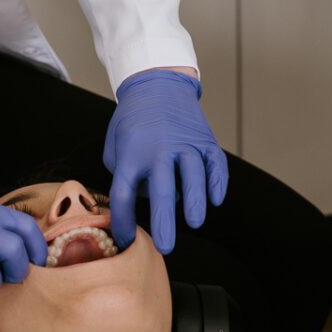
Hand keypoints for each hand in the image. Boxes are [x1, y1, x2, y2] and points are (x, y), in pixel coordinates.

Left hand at [103, 69, 228, 254]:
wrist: (157, 85)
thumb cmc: (132, 121)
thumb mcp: (115, 144)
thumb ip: (121, 173)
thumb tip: (134, 203)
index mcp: (131, 153)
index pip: (124, 192)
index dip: (123, 219)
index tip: (125, 239)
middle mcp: (159, 150)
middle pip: (161, 189)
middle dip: (163, 220)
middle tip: (165, 247)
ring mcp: (185, 144)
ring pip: (193, 175)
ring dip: (194, 200)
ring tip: (193, 221)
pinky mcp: (206, 141)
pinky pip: (215, 164)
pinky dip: (217, 182)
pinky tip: (215, 199)